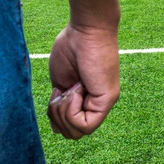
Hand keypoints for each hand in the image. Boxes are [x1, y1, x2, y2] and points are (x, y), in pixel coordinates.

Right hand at [47, 23, 119, 139]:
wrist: (85, 30)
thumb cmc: (72, 48)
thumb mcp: (60, 82)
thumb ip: (60, 105)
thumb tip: (56, 129)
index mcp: (86, 99)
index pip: (69, 127)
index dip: (56, 116)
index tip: (56, 93)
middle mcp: (97, 103)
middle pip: (72, 133)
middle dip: (57, 117)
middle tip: (61, 92)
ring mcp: (104, 102)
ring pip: (77, 132)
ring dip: (64, 113)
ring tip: (69, 89)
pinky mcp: (108, 99)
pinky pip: (85, 125)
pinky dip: (72, 111)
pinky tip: (76, 90)